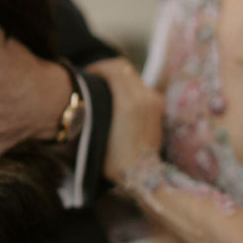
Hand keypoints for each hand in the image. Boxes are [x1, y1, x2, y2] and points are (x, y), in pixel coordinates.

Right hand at [87, 58, 163, 182]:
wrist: (142, 174)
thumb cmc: (114, 158)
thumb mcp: (98, 132)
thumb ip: (94, 107)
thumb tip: (84, 94)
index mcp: (128, 101)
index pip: (114, 68)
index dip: (98, 67)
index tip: (87, 75)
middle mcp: (144, 97)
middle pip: (125, 69)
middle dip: (108, 70)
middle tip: (94, 79)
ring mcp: (154, 101)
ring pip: (134, 77)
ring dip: (119, 78)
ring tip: (106, 88)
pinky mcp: (158, 107)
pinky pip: (142, 87)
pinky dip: (129, 86)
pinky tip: (119, 99)